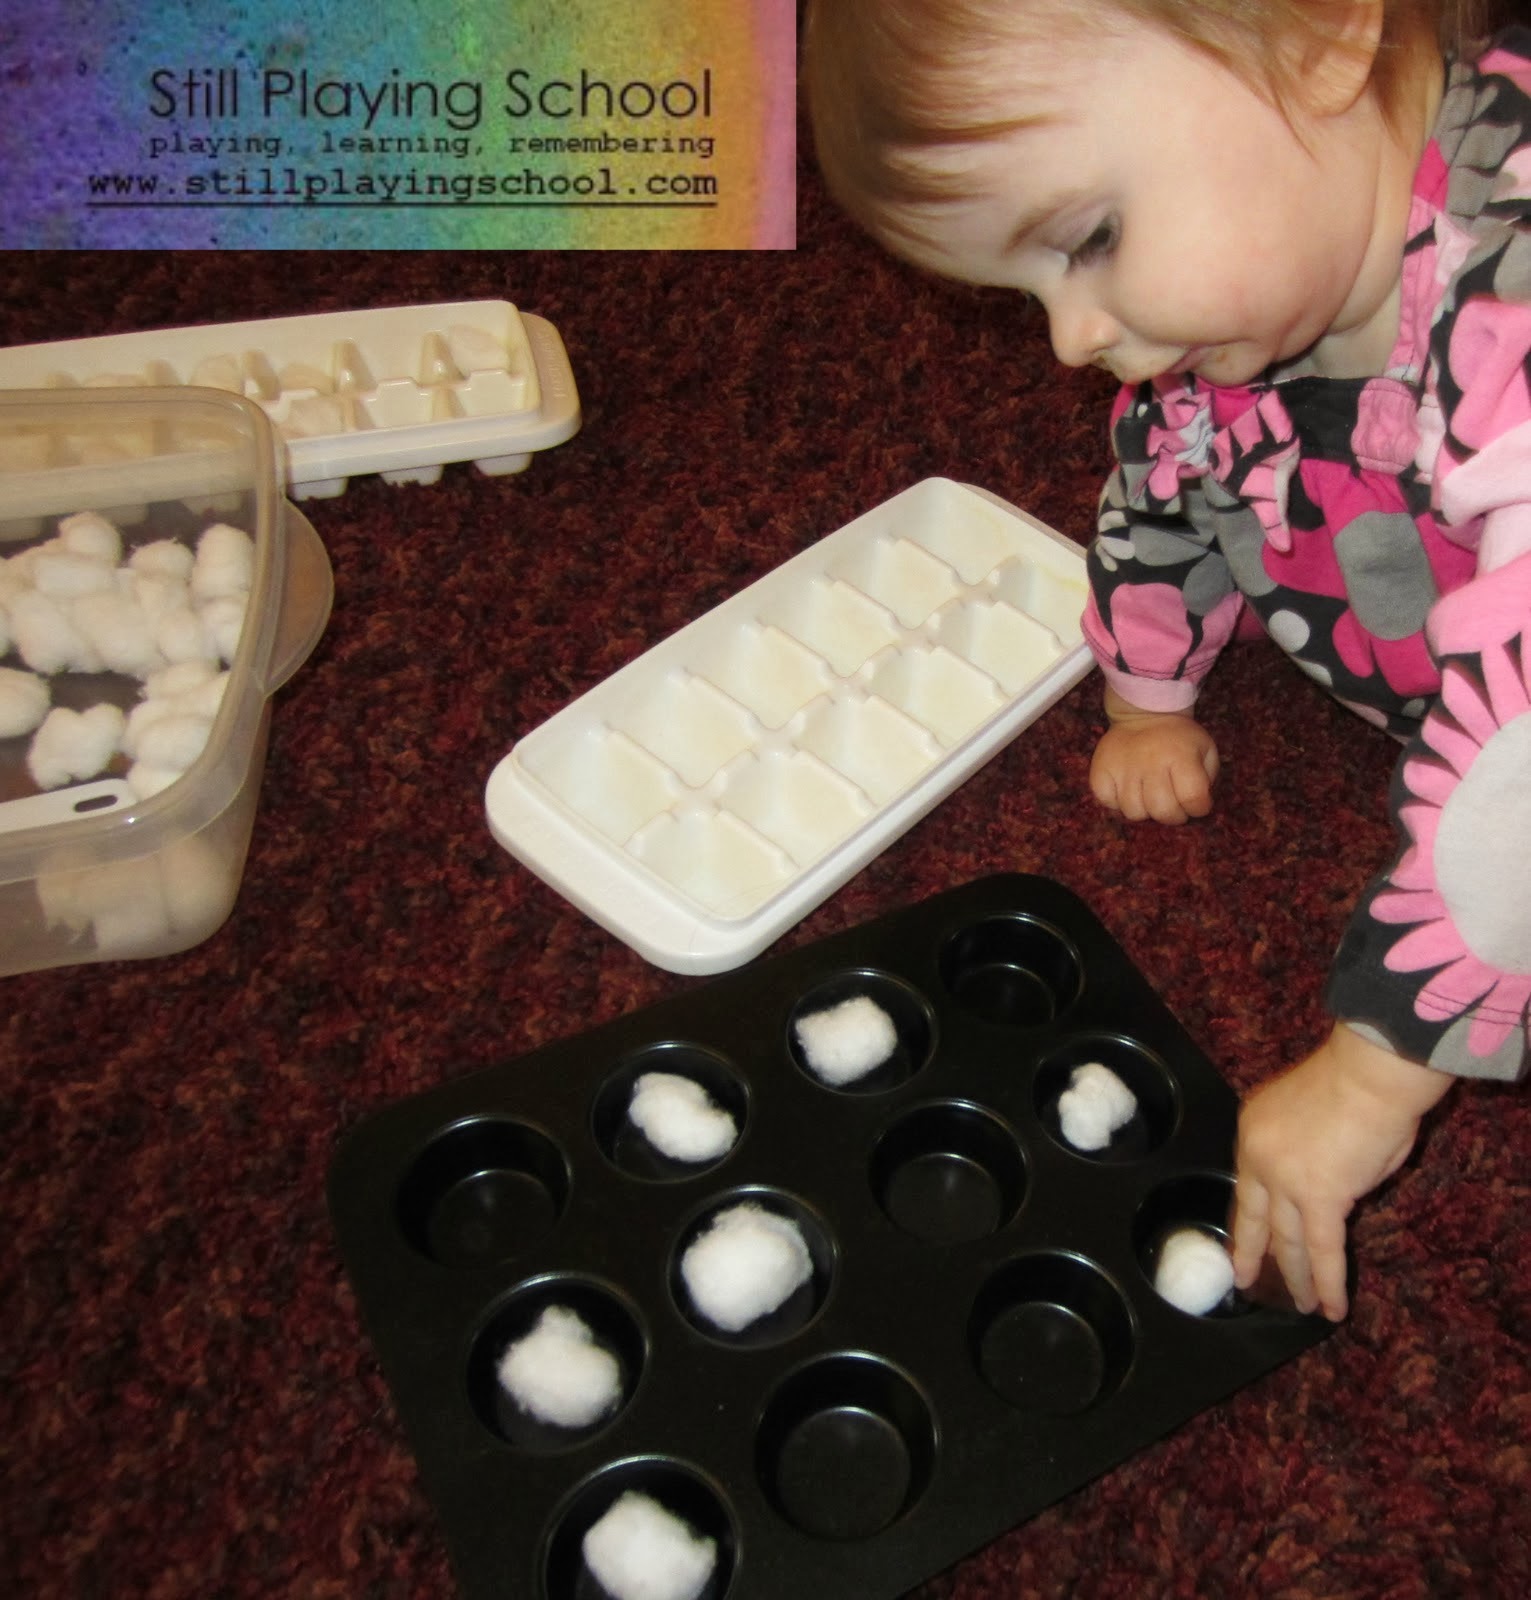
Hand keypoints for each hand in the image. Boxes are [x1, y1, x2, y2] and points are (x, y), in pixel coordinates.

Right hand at [1089, 687, 1219, 822]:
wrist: (1144, 714)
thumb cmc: (1178, 738)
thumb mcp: (1205, 749)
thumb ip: (1207, 778)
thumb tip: (1198, 805)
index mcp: (1181, 756)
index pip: (1193, 799)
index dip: (1198, 808)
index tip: (1197, 804)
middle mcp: (1151, 763)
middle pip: (1162, 811)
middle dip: (1172, 816)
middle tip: (1173, 807)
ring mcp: (1123, 768)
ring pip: (1133, 812)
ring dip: (1144, 811)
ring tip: (1149, 797)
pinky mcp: (1101, 770)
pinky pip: (1107, 803)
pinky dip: (1117, 804)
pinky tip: (1127, 791)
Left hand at [1230, 1023, 1451, 1319]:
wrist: (1368, 1071)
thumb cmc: (1354, 1081)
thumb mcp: (1308, 1113)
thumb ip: (1307, 1152)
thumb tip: (1329, 1184)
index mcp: (1254, 1128)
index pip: (1247, 1182)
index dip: (1248, 1213)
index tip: (1245, 1232)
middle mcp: (1260, 1156)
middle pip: (1254, 1215)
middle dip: (1251, 1251)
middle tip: (1245, 1279)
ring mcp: (1285, 1180)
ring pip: (1287, 1240)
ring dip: (1294, 1276)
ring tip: (1298, 1304)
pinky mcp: (1319, 1198)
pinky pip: (1323, 1250)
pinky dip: (1327, 1282)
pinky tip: (1330, 1307)